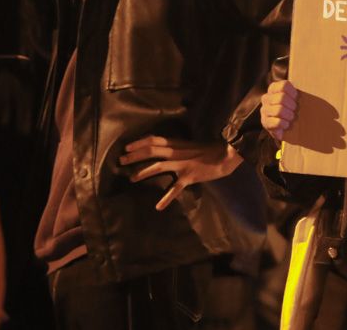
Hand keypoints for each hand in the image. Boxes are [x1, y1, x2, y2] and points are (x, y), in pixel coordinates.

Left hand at [120, 136, 243, 210]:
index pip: (153, 139)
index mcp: (176, 143)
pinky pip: (175, 188)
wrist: (225, 156)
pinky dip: (166, 198)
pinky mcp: (188, 176)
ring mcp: (182, 164)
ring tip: (131, 178)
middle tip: (121, 160)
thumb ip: (177, 148)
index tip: (126, 147)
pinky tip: (158, 207)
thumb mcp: (190, 146)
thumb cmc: (209, 150)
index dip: (138, 143)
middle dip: (134, 155)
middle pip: (151, 151)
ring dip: (142, 172)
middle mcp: (176, 152)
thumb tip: (163, 152)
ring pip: (157, 166)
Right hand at [260, 80, 297, 141]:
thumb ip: (298, 92)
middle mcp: (266, 98)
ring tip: (291, 117)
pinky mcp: (265, 122)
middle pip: (282, 98)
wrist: (284, 126)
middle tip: (295, 110)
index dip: (293, 93)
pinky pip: (277, 122)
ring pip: (279, 110)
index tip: (297, 98)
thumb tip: (309, 88)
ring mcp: (264, 110)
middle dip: (292, 105)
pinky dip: (285, 124)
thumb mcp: (294, 97)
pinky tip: (286, 124)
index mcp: (273, 88)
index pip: (284, 85)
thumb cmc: (292, 108)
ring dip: (289, 115)